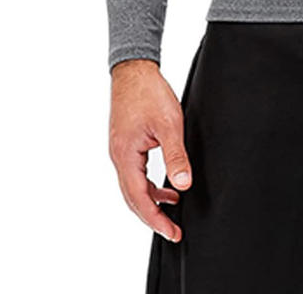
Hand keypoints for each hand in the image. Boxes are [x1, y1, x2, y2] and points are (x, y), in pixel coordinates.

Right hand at [109, 58, 192, 241]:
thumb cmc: (149, 93)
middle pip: (132, 198)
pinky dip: (149, 183)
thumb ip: (175, 155)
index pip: (138, 199)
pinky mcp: (125, 144)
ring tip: (174, 207)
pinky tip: (167, 183)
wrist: (134, 70)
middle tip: (173, 230)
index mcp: (125, 156)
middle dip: (153, 216)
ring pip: (133, 186)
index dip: (155, 219)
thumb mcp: (169, 124)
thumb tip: (183, 183)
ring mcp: (120, 151)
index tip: (171, 233)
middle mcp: (118, 157)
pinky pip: (135, 173)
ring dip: (152, 200)